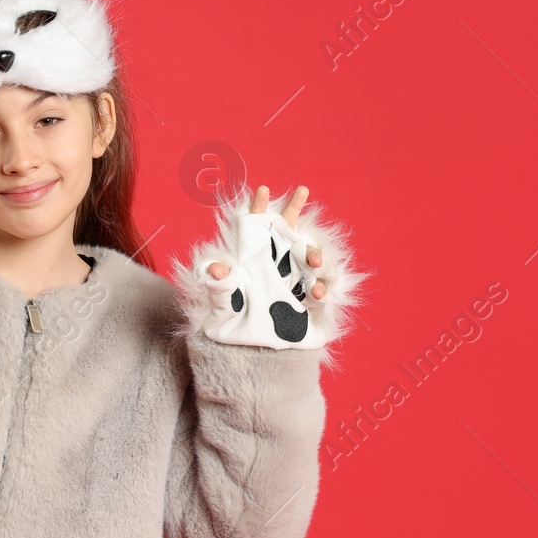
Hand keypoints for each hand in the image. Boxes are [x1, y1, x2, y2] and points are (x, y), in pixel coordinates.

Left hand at [193, 182, 333, 349]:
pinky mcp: (310, 298)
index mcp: (254, 257)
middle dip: (294, 206)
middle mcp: (277, 261)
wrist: (252, 349)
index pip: (256, 226)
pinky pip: (321, 287)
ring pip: (310, 254)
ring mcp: (296, 277)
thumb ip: (220, 285)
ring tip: (316, 262)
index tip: (262, 190)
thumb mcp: (222, 302)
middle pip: (288, 228)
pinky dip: (322, 289)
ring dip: (315, 253)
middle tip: (302, 189)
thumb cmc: (233, 319)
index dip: (259, 207)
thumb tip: (216, 269)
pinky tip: (315, 294)